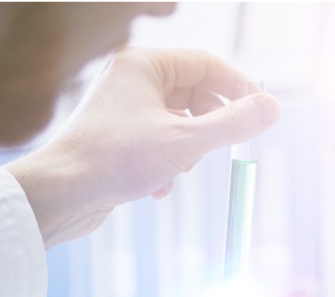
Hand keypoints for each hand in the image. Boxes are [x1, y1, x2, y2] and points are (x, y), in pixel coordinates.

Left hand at [7, 48, 279, 247]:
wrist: (62, 194)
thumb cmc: (117, 159)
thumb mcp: (187, 142)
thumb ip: (234, 124)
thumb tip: (272, 108)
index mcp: (143, 65)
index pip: (206, 64)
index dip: (238, 87)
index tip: (261, 113)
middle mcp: (130, 80)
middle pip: (193, 94)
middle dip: (209, 126)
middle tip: (223, 148)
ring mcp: (121, 109)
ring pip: (178, 123)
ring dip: (188, 151)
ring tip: (177, 169)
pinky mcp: (116, 139)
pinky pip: (158, 143)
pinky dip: (167, 164)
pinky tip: (157, 187)